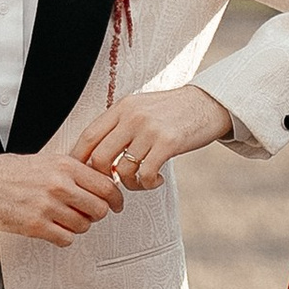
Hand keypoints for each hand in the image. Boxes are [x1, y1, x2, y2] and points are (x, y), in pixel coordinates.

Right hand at [0, 148, 125, 250]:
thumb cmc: (17, 172)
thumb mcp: (51, 161)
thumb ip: (78, 171)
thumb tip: (105, 183)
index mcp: (66, 167)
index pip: (106, 187)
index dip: (116, 199)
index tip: (117, 205)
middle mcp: (59, 186)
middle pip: (99, 209)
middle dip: (96, 213)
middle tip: (88, 212)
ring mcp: (48, 207)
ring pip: (83, 226)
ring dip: (79, 225)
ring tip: (66, 218)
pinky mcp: (36, 226)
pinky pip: (66, 238)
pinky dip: (64, 236)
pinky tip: (56, 228)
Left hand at [73, 83, 234, 191]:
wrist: (209, 103)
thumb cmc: (173, 110)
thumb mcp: (142, 107)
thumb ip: (120, 124)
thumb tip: (96, 153)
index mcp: (122, 107)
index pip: (88, 136)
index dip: (79, 159)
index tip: (81, 175)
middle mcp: (132, 116)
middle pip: (100, 158)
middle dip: (102, 179)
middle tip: (112, 185)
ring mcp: (150, 129)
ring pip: (123, 170)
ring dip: (129, 185)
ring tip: (141, 182)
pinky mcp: (168, 142)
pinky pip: (146, 174)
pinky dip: (147, 184)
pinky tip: (156, 181)